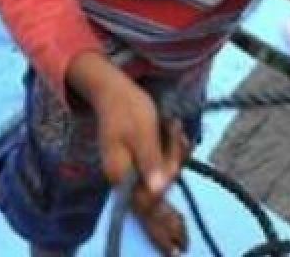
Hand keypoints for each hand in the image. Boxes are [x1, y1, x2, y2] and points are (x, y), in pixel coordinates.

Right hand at [67, 53, 186, 195]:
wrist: (114, 91)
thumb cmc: (127, 109)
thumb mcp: (143, 133)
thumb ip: (150, 162)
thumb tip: (158, 191)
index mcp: (120, 174)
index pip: (148, 198)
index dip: (166, 183)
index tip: (175, 158)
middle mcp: (123, 178)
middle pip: (157, 187)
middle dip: (173, 161)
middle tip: (175, 132)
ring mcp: (131, 170)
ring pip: (162, 175)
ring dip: (174, 152)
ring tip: (173, 126)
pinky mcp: (138, 162)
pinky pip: (160, 165)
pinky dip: (170, 148)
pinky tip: (172, 130)